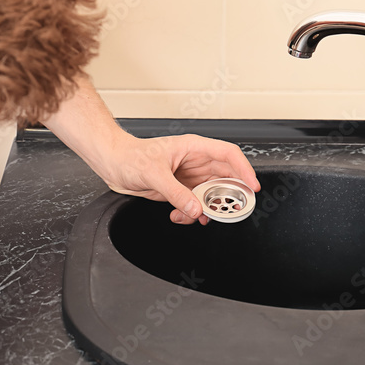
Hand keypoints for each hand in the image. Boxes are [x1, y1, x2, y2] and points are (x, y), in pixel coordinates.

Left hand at [102, 133, 260, 224]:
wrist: (113, 164)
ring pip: (211, 195)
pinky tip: (180, 216)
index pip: (228, 155)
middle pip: (224, 178)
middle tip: (229, 210)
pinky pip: (195, 205)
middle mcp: (195, 162)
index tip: (251, 187)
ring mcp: (188, 178)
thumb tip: (195, 209)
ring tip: (199, 216)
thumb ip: (177, 193)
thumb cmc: (130, 156)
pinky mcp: (180, 191)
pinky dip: (192, 214)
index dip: (244, 170)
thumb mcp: (154, 173)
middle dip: (227, 196)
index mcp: (194, 148)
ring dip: (207, 209)